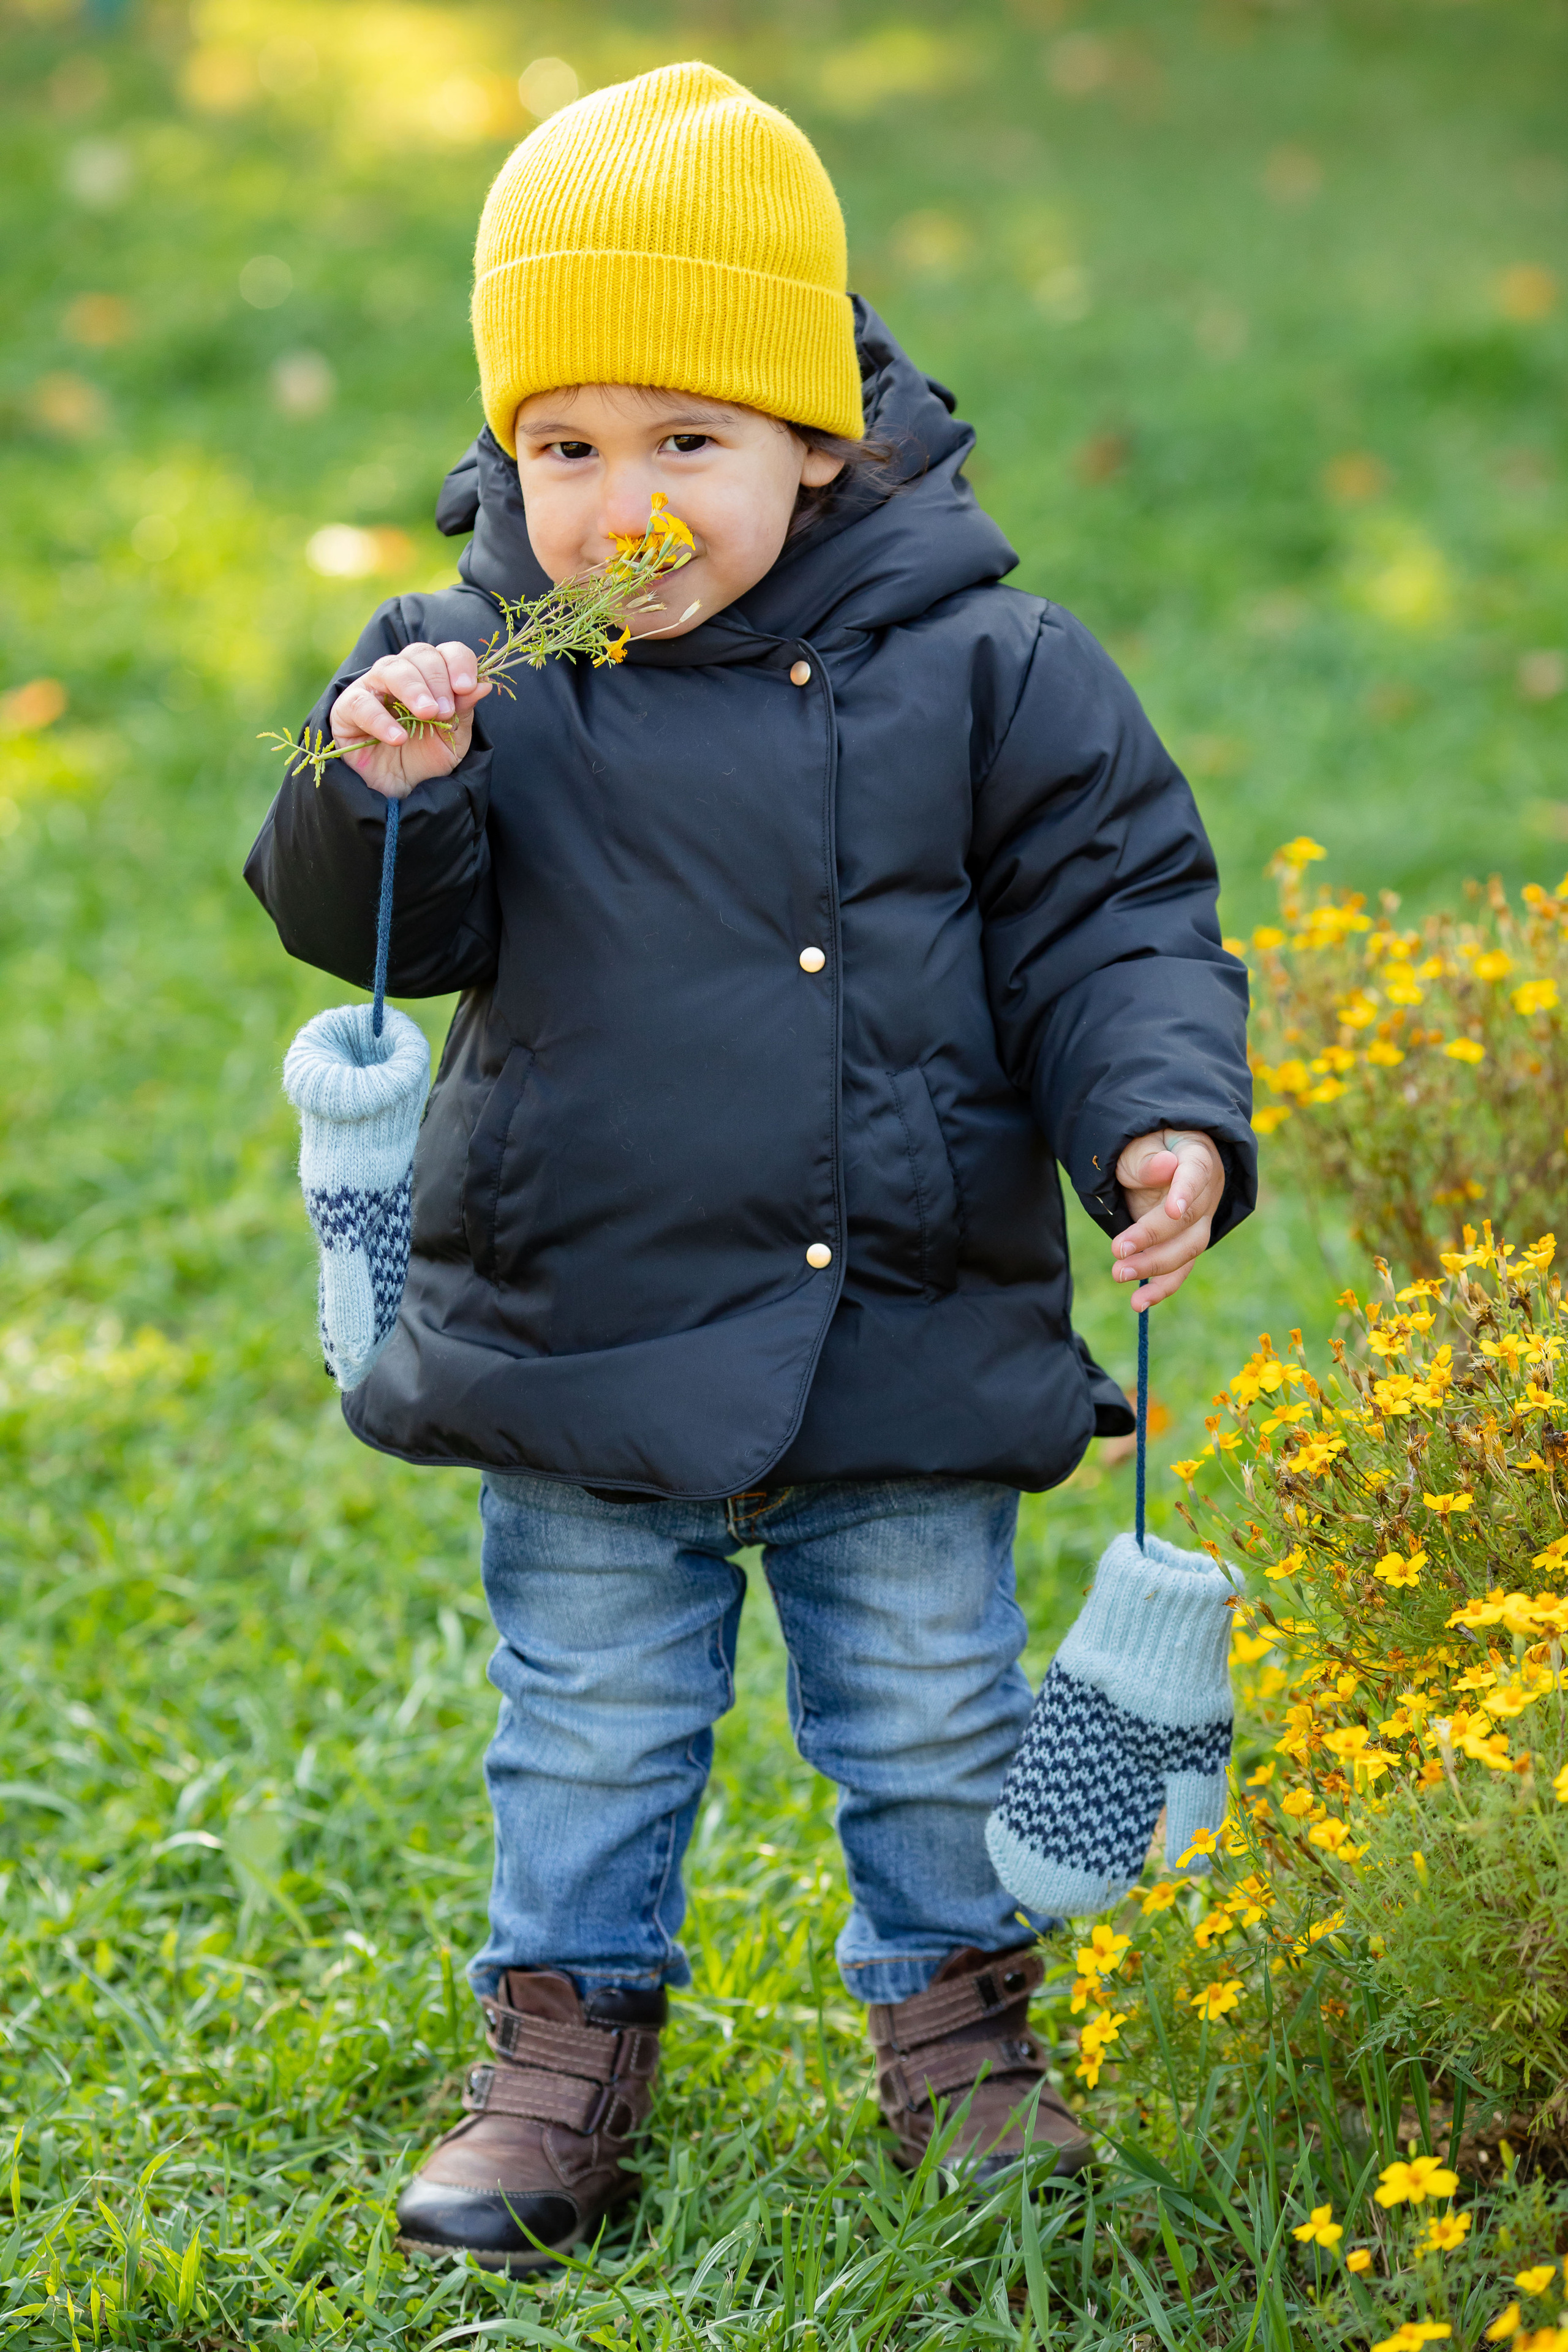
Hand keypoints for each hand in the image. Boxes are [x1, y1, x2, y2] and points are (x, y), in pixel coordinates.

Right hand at [328, 640, 490, 800]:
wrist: (398, 794)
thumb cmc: (425, 761)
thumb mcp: (453, 739)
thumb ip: (464, 711)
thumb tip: (485, 684)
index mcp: (431, 676)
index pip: (446, 652)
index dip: (458, 662)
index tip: (466, 687)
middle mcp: (401, 674)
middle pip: (418, 654)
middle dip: (436, 679)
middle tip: (444, 710)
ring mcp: (372, 688)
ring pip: (390, 668)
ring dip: (413, 689)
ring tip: (427, 715)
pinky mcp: (346, 710)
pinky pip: (361, 704)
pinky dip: (381, 719)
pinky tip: (398, 738)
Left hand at [1111, 1129, 1225, 1309]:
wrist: (1156, 1158)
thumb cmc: (1147, 1147)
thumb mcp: (1139, 1143)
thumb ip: (1147, 1158)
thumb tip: (1166, 1166)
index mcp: (1198, 1156)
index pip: (1196, 1172)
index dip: (1186, 1191)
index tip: (1173, 1210)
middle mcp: (1207, 1192)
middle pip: (1188, 1219)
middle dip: (1153, 1237)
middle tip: (1118, 1250)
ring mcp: (1200, 1221)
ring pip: (1187, 1249)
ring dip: (1154, 1266)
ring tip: (1120, 1275)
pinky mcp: (1186, 1243)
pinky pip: (1180, 1268)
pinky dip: (1161, 1287)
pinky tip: (1138, 1302)